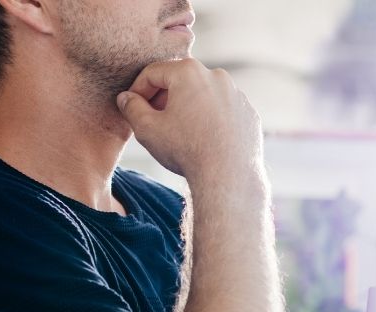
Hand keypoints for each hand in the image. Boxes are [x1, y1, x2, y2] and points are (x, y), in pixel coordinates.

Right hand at [116, 58, 262, 185]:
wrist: (228, 176)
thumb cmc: (187, 150)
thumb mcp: (148, 129)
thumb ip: (132, 108)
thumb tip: (127, 98)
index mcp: (189, 72)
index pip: (153, 72)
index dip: (138, 89)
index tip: (132, 106)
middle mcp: (217, 76)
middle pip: (181, 80)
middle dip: (164, 98)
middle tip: (153, 119)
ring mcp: (236, 94)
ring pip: (204, 95)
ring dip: (188, 108)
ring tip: (179, 132)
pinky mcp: (248, 113)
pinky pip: (223, 111)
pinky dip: (211, 119)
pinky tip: (203, 140)